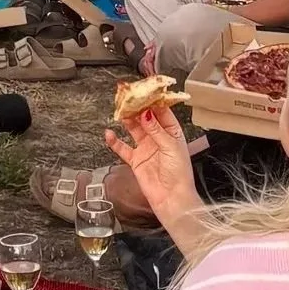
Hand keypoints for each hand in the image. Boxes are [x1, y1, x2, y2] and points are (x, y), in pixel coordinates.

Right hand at [106, 103, 200, 230]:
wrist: (172, 199)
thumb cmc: (179, 174)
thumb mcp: (171, 147)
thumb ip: (156, 130)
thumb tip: (146, 114)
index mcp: (172, 132)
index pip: (162, 112)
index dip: (153, 101)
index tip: (143, 90)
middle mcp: (159, 138)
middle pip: (146, 118)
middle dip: (137, 107)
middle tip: (128, 97)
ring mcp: (146, 148)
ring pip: (134, 129)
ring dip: (127, 120)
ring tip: (120, 111)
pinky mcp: (136, 160)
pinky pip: (123, 148)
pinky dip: (115, 141)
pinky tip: (109, 133)